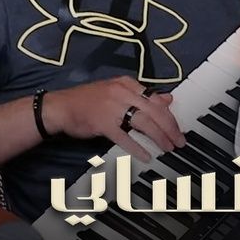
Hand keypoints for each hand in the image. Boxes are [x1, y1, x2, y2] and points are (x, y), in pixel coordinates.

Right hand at [43, 76, 184, 161]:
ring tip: (168, 147)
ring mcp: (113, 108)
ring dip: (159, 137)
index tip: (177, 128)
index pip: (156, 100)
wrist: (60, 107)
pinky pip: (125, 137)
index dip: (169, 116)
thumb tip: (167, 99)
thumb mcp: (118, 91)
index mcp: (128, 84)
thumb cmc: (89, 100)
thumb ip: (142, 96)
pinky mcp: (103, 123)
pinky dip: (137, 147)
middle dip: (170, 128)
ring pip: (144, 123)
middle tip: (179, 141)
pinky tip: (146, 156)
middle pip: (155, 112)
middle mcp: (123, 93)